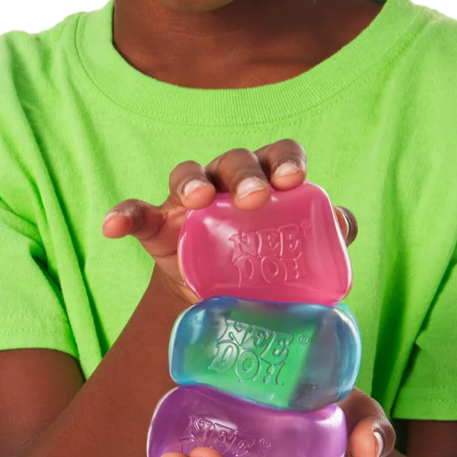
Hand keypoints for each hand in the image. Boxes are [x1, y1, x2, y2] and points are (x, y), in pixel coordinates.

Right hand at [101, 139, 356, 306]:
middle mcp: (226, 181)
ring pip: (187, 174)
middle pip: (234, 161)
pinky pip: (138, 213)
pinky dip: (125, 214)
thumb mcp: (296, 256)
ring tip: (195, 198)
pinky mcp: (157, 225)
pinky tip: (113, 225)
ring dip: (191, 180)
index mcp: (266, 181)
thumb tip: (343, 224)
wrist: (219, 301)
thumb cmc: (265, 264)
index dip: (285, 160)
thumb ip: (325, 240)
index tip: (293, 180)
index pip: (277, 155)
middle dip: (244, 174)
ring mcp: (188, 202)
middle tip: (255, 199)